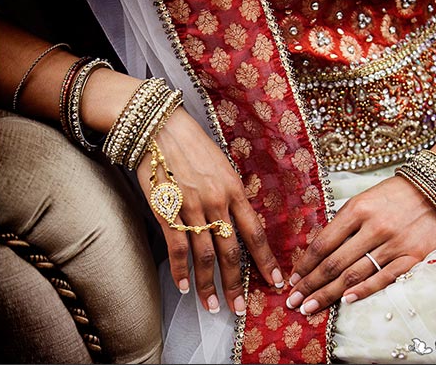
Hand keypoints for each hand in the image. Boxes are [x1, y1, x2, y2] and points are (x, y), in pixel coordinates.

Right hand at [136, 107, 283, 314]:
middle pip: (231, 252)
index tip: (275, 281)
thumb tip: (238, 221)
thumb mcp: (223, 166)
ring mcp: (191, 208)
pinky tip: (185, 287)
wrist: (160, 127)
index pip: (255, 233)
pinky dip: (181, 270)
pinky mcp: (167, 211)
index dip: (266, 261)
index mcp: (235, 190)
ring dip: (209, 285)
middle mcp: (217, 202)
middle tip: (240, 308)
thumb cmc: (194, 145)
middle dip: (236, 284)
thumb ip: (232, 194)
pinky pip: (176, 248)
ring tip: (212, 307)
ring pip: (205, 255)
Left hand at [285, 176, 435, 314]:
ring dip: (329, 294)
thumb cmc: (392, 196)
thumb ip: (342, 225)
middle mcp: (373, 227)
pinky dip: (364, 290)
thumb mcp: (362, 200)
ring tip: (311, 307)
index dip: (305, 265)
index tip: (293, 280)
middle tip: (293, 301)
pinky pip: (384, 278)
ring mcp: (393, 243)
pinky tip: (346, 301)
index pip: (323, 243)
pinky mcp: (412, 256)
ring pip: (355, 274)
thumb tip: (318, 253)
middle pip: (334, 263)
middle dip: (311, 285)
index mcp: (357, 210)